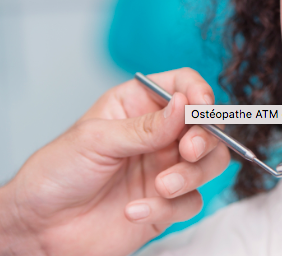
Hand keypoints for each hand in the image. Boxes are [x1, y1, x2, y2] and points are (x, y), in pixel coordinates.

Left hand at [0, 68, 229, 255]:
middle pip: (206, 125)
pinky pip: (190, 201)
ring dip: (192, 174)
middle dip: (204, 138)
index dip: (198, 92)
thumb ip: (145, 127)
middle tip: (189, 151)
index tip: (201, 106)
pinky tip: (133, 211)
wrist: (39, 229)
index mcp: (138, 105)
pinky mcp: (167, 203)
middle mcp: (158, 135)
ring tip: (163, 186)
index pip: (182, 85)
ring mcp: (165, 168)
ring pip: (209, 163)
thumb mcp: (96, 140)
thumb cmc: (56, 174)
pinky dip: (168, 207)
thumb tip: (183, 104)